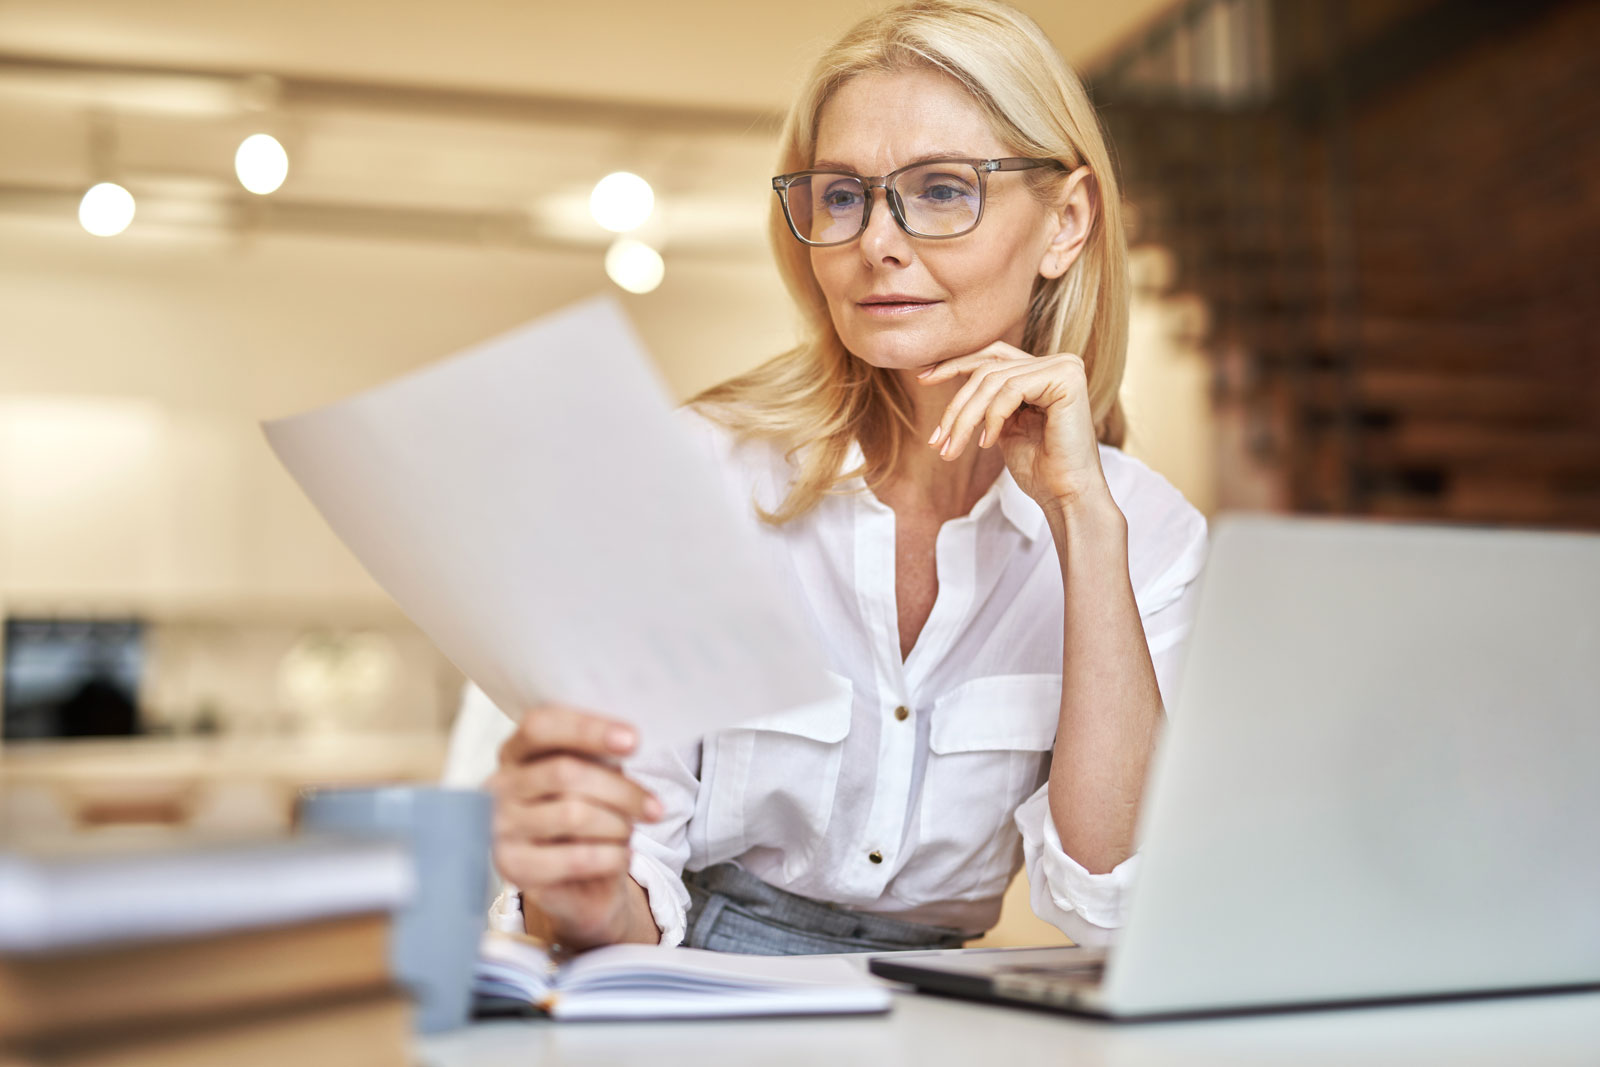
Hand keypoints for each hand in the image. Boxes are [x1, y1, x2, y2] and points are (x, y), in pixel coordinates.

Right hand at [487, 704, 661, 948]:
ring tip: (629, 832)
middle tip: (655, 808)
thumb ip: (598, 756)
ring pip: (573, 814)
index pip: (540, 726)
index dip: (587, 729)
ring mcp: (500, 828)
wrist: (573, 880)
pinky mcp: (512, 868)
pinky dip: (611, 855)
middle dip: (621, 790)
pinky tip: (622, 855)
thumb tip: (625, 743)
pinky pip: (574, 858)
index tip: (634, 741)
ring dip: (617, 825)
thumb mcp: (591, 776)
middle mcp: (498, 786)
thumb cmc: (584, 812)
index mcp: (515, 751)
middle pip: (564, 773)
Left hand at [918, 341, 1109, 509]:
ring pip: (993, 381)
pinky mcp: (1066, 379)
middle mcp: (1058, 362)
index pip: (991, 356)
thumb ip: (987, 400)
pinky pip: (1011, 390)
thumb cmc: (1038, 468)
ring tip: (952, 449)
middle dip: (956, 405)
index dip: (955, 364)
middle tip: (937, 440)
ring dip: (966, 418)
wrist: (1065, 495)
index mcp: (1043, 370)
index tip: (923, 379)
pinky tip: (986, 443)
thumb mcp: (1003, 425)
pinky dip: (992, 417)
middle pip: (988, 369)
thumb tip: (944, 374)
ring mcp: (1064, 367)